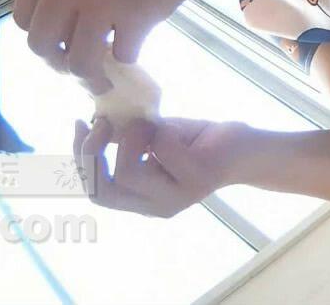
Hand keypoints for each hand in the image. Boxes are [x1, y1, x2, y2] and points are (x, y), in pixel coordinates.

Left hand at [13, 0, 222, 91]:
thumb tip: (65, 19)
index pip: (24, 17)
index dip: (43, 35)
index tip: (60, 40)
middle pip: (42, 45)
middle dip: (59, 63)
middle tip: (78, 64)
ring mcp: (101, 0)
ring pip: (79, 61)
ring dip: (91, 74)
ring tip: (103, 76)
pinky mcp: (136, 15)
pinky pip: (122, 54)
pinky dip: (128, 53)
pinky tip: (136, 39)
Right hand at [72, 117, 250, 217]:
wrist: (249, 147)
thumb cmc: (200, 141)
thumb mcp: (154, 139)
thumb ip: (125, 138)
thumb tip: (92, 122)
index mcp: (142, 201)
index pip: (96, 193)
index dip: (80, 160)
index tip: (81, 123)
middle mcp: (157, 207)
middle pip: (102, 190)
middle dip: (91, 152)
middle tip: (103, 122)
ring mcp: (177, 197)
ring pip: (127, 172)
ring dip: (129, 136)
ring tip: (149, 122)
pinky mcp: (197, 180)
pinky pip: (160, 148)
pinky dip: (159, 128)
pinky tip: (172, 126)